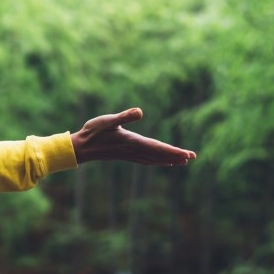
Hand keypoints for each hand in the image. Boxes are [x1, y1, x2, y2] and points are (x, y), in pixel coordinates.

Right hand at [70, 108, 194, 165]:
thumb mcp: (107, 120)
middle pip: (159, 154)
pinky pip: (146, 160)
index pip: (158, 147)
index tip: (188, 154)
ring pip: (154, 159)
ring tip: (182, 161)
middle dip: (176, 156)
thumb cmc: (93, 132)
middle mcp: (133, 150)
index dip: (174, 151)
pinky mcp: (125, 155)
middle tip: (192, 157)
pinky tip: (160, 162)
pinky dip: (156, 161)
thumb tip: (140, 111)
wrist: (81, 148)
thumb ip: (124, 117)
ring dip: (168, 159)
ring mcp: (129, 154)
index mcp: (132, 141)